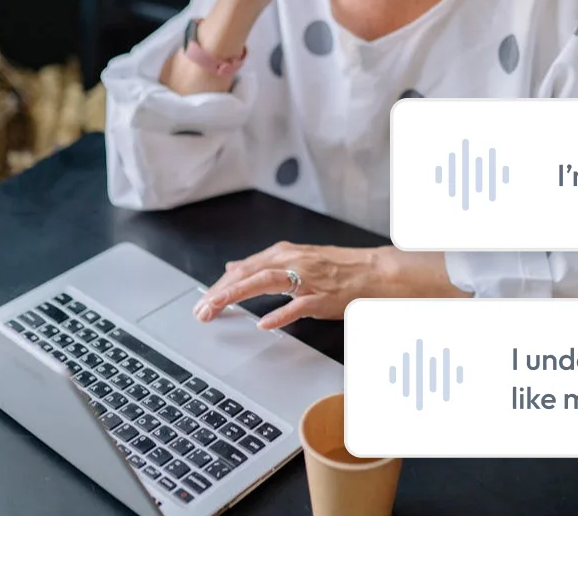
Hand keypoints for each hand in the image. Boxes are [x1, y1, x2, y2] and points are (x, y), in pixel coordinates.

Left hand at [192, 244, 469, 329]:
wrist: (377, 271)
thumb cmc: (339, 268)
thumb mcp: (297, 261)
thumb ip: (264, 265)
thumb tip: (233, 266)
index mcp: (285, 253)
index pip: (244, 268)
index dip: (219, 285)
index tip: (202, 301)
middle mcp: (293, 261)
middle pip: (248, 274)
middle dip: (219, 292)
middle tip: (200, 311)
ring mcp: (308, 279)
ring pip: (265, 282)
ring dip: (237, 297)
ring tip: (217, 310)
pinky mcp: (324, 296)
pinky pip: (300, 305)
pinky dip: (281, 314)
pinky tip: (265, 324)